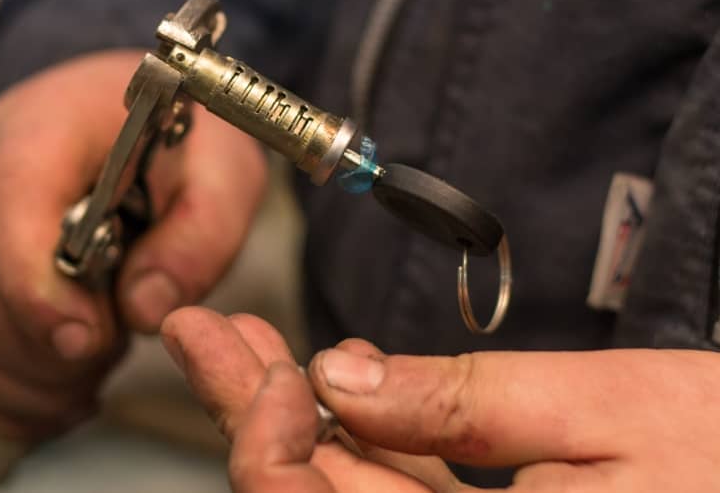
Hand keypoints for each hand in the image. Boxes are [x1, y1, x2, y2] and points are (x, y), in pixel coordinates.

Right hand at [0, 50, 266, 440]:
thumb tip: (144, 310)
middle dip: (39, 356)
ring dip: (18, 384)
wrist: (129, 109)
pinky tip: (53, 399)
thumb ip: (199, 237)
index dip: (44, 297)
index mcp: (44, 129)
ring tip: (87, 383)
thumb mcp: (223, 170)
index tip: (96, 340)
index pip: (11, 216)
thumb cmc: (177, 136)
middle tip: (106, 361)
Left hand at [162, 307, 719, 491]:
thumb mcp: (608, 410)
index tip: (277, 365)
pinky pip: (399, 492)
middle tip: (205, 335)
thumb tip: (343, 377)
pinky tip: (332, 378)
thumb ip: (464, 403)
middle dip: (253, 411)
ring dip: (292, 413)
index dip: (269, 442)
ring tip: (245, 343)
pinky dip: (359, 431)